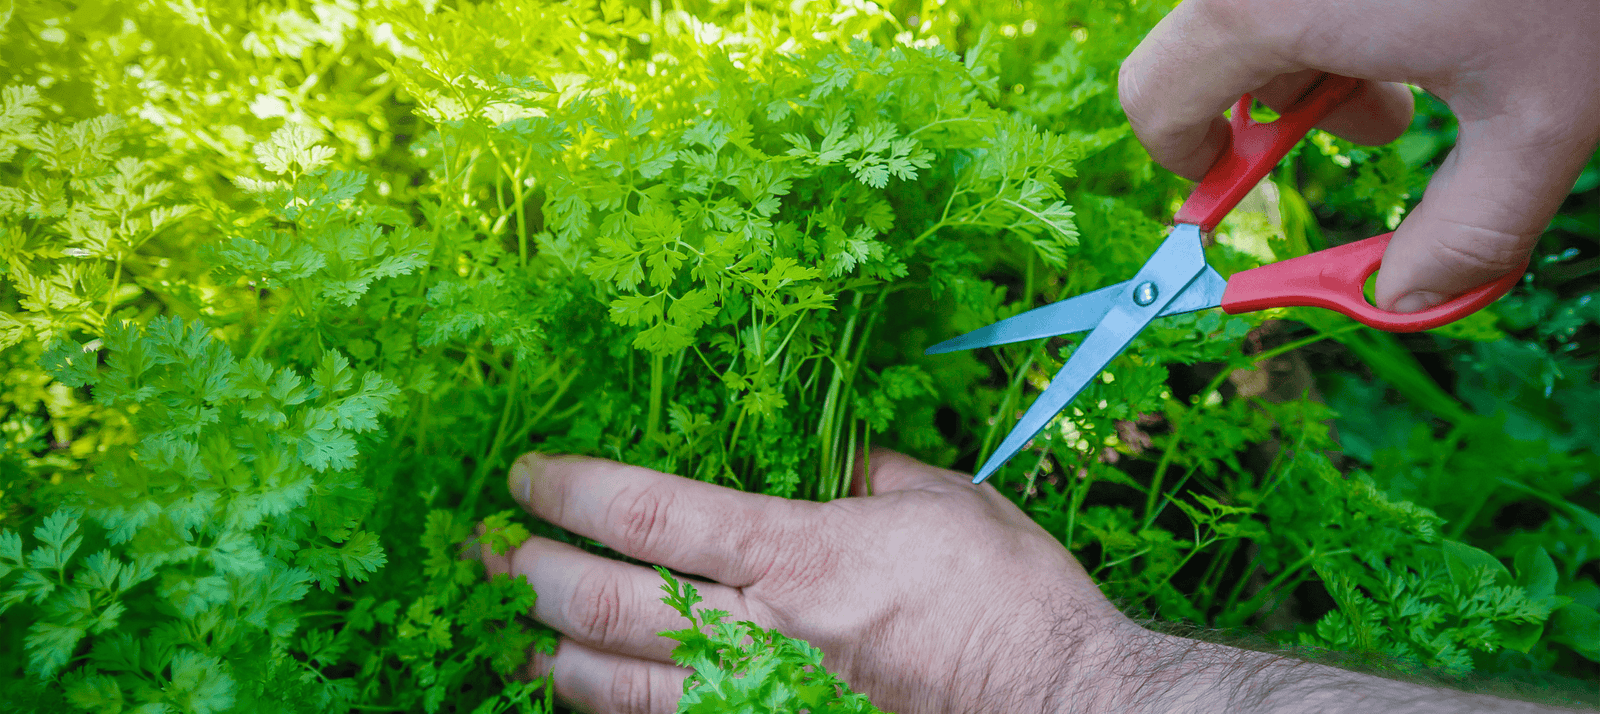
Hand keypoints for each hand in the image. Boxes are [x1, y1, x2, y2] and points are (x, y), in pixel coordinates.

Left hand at [483, 449, 1140, 712]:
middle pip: (602, 608)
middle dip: (523, 576)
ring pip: (610, 691)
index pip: (652, 515)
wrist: (1061, 707)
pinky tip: (579, 693)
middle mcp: (762, 636)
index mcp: (800, 555)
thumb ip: (867, 468)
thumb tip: (826, 448)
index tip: (527, 474)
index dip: (573, 492)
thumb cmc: (1011, 601)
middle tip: (479, 550)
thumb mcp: (945, 502)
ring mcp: (759, 706)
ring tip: (505, 629)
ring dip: (542, 658)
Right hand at [1118, 0, 1599, 311]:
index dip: (1188, 164)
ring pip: (1254, 8)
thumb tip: (1407, 298)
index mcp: (1273, 8)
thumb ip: (1466, 235)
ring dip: (1320, 57)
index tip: (1234, 195)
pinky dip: (1342, 12)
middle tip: (1385, 122)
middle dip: (1277, 111)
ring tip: (1424, 67)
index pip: (1155, 101)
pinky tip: (1430, 16)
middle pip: (1206, 52)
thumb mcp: (1544, 125)